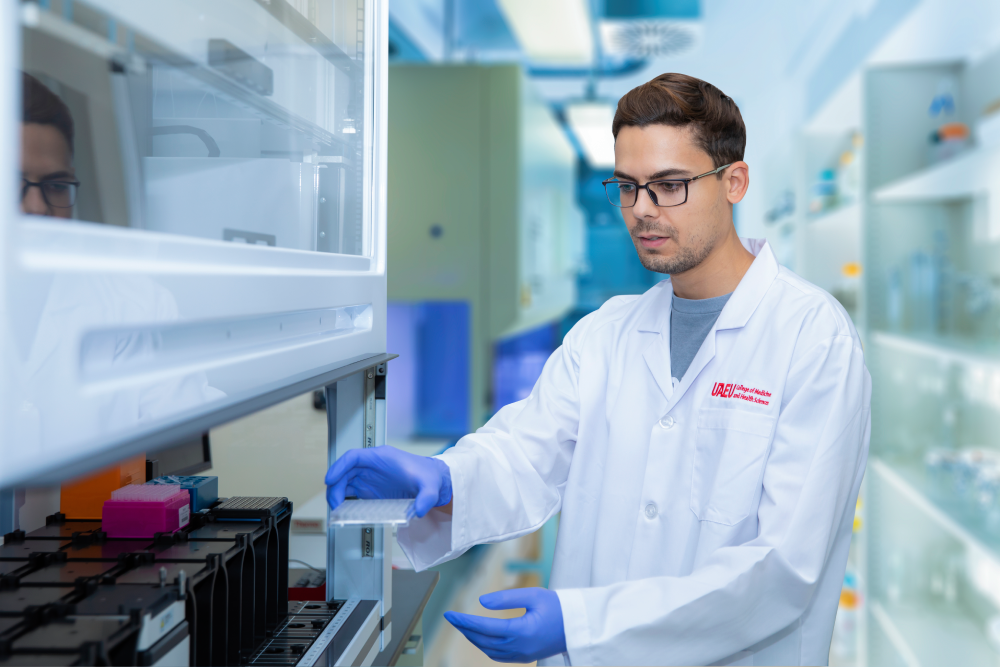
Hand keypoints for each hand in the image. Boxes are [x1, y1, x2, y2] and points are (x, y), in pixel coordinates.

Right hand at [324, 446, 451, 517]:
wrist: (431, 481)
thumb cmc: (427, 476)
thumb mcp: (430, 487)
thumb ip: (426, 498)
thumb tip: (420, 510)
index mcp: (381, 457)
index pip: (353, 457)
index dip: (339, 467)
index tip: (330, 479)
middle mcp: (372, 466)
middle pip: (345, 472)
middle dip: (335, 486)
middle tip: (334, 503)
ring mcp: (370, 477)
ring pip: (345, 482)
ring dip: (337, 494)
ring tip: (336, 509)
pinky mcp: (370, 489)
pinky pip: (351, 492)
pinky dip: (344, 500)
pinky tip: (343, 510)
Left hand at [444, 587, 566, 662]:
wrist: (578, 625)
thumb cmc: (558, 607)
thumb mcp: (534, 595)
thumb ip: (507, 597)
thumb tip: (482, 602)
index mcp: (522, 632)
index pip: (485, 627)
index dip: (465, 621)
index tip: (450, 614)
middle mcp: (520, 648)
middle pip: (483, 640)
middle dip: (465, 629)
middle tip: (452, 617)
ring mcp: (522, 655)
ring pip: (488, 650)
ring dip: (473, 638)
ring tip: (463, 625)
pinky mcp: (524, 657)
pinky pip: (498, 655)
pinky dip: (485, 646)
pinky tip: (480, 637)